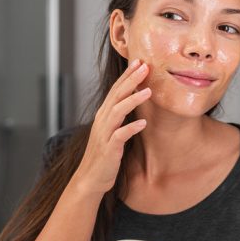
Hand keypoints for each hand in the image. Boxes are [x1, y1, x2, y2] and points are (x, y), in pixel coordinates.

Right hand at [70, 59, 150, 194]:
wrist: (90, 178)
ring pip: (118, 111)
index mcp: (103, 115)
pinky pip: (120, 135)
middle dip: (131, 80)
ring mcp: (104, 133)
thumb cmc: (104, 155)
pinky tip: (143, 124)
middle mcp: (102, 120)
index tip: (139, 62)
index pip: (116, 90)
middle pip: (116, 95)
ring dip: (133, 100)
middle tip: (146, 66)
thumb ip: (120, 117)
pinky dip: (131, 128)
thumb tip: (134, 103)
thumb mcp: (112, 131)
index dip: (127, 75)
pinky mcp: (108, 148)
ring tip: (149, 91)